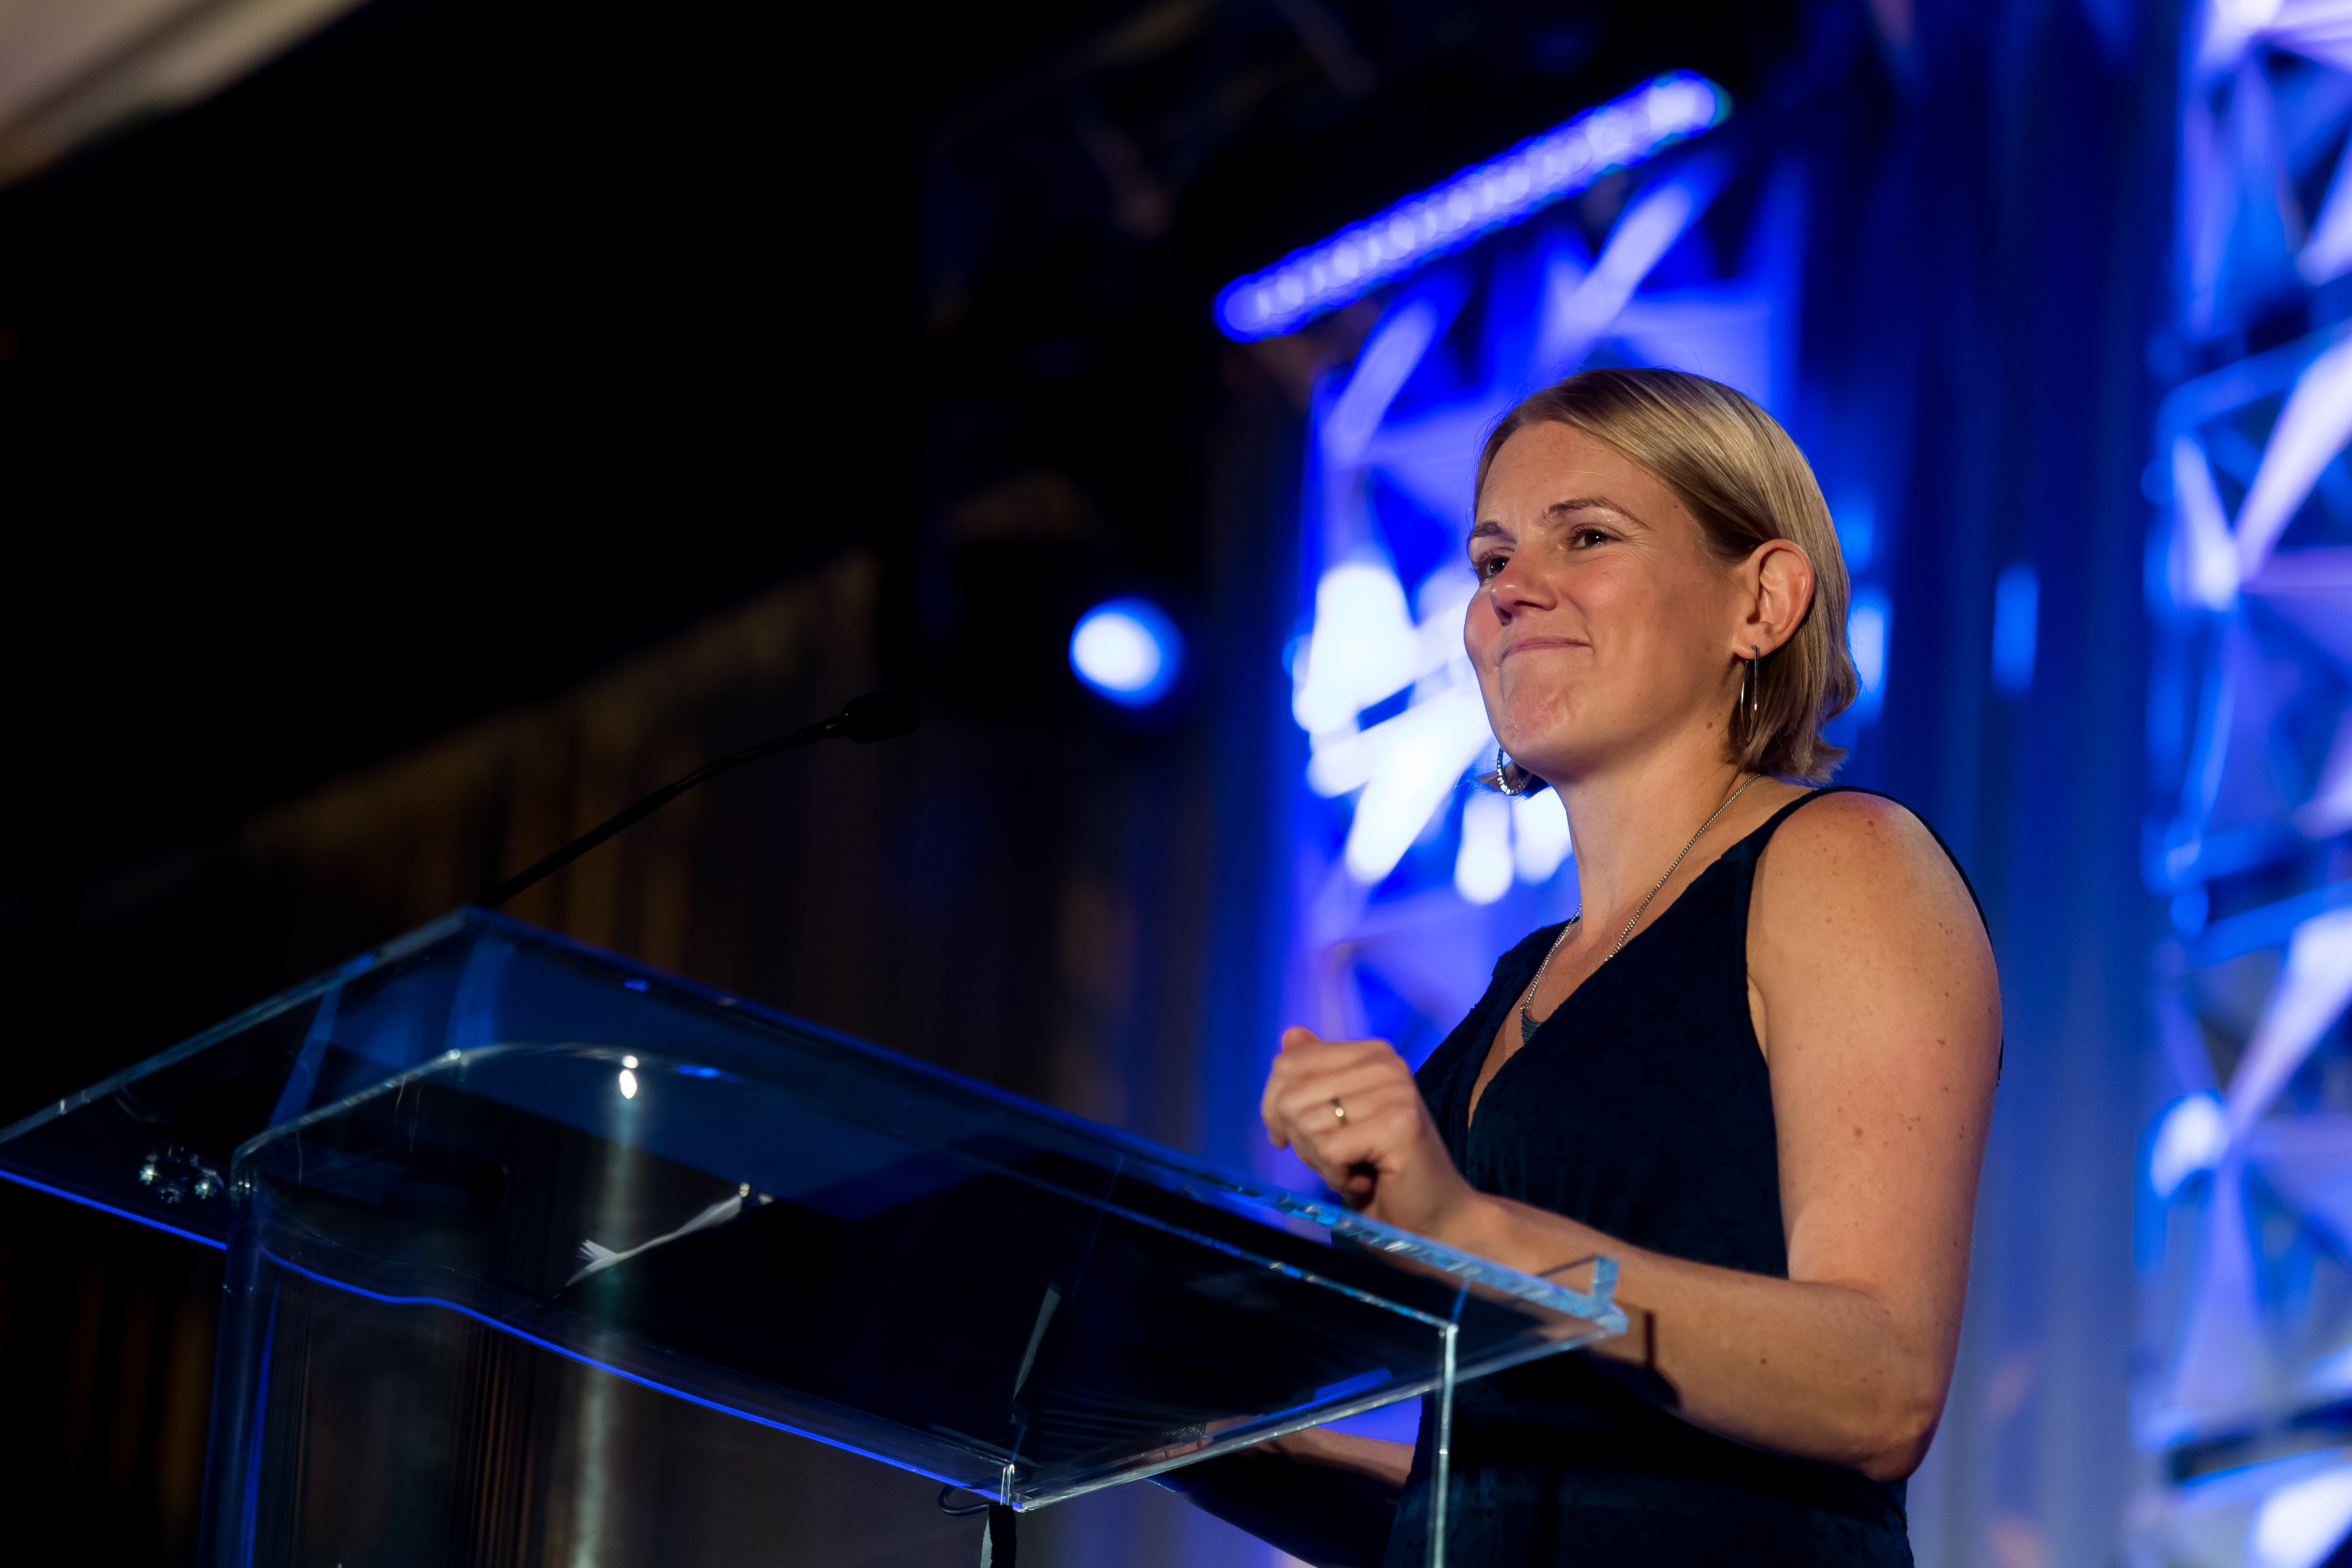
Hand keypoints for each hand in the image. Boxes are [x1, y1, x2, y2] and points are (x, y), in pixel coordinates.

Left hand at [1260, 1026, 1480, 1238]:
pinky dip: (1337, 1176)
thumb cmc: (1379, 1171)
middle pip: (1291, 1096)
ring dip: (1321, 1160)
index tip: (1291, 1137)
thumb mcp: (1336, 1120)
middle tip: (1338, 1158)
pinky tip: (1366, 1179)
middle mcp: (1386, 1063)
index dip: (1274, 1108)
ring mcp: (1395, 1092)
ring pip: (1307, 1123)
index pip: (1287, 1064)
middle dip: (1301, 1140)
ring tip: (1355, 1167)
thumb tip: (1290, 1034)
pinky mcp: (1398, 1126)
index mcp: (1371, 1053)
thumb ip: (1314, 1076)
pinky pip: (1330, 1150)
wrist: (1434, 1218)